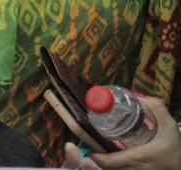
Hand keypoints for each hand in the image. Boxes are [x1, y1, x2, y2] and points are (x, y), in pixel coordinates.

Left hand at [63, 98, 180, 169]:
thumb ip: (157, 109)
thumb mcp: (169, 127)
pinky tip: (114, 160)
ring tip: (101, 154)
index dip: (95, 157)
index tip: (89, 149)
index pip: (108, 162)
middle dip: (97, 161)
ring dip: (106, 165)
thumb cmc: (178, 149)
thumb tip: (141, 97)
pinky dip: (116, 168)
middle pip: (108, 169)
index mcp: (137, 158)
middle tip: (93, 149)